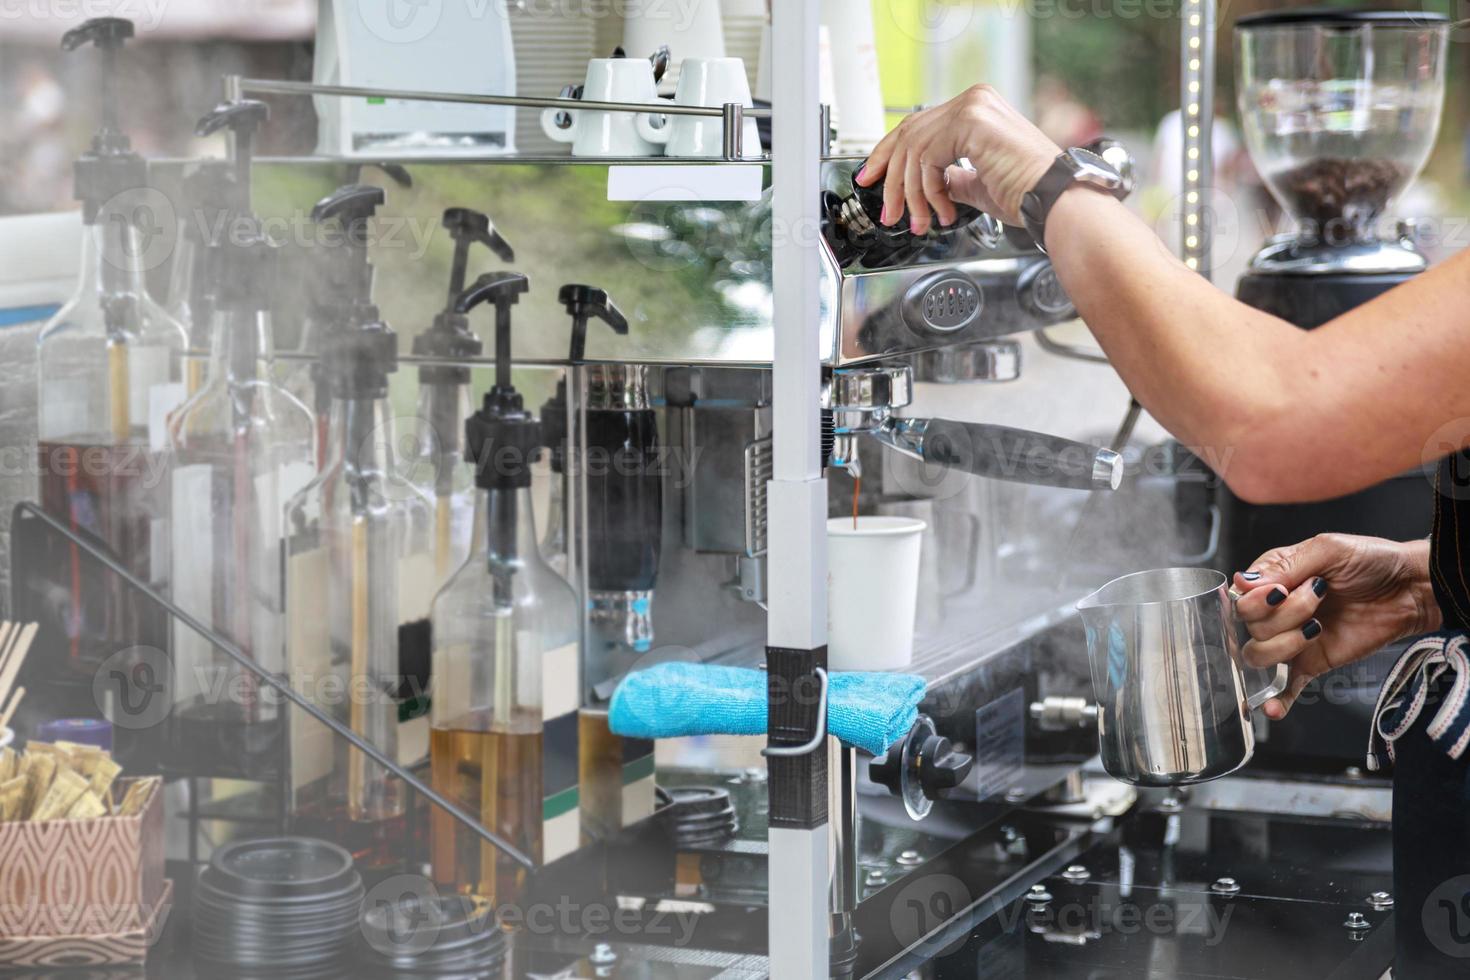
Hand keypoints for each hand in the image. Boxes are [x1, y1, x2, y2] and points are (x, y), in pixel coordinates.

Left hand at [855, 84, 1061, 233]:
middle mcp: (974, 100)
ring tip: (919, 221)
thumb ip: (951, 178)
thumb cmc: (1026, 194)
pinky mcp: (971, 122)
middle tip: (887, 209)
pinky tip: (941, 210)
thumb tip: (932, 185)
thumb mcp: (977, 185)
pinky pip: (927, 158)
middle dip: (891, 177)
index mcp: (977, 109)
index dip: (889, 153)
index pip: (918, 125)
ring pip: (914, 150)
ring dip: (911, 194)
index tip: (872, 177)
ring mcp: (973, 107)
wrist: (1053, 199)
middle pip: (909, 133)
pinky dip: (927, 191)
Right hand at [1232, 534, 1440, 719]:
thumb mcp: (1328, 549)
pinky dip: (1275, 700)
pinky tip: (1271, 707)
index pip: (1241, 598)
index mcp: (1273, 580)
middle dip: (1283, 616)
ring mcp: (1293, 639)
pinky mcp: (1312, 663)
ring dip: (1285, 645)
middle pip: (1250, 627)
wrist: (1412, 589)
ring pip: (1260, 655)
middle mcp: (1276, 611)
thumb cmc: (1372, 561)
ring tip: (1317, 628)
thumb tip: (1242, 582)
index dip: (1257, 600)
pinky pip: (1285, 687)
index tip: (1283, 590)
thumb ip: (1285, 566)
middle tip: (1317, 598)